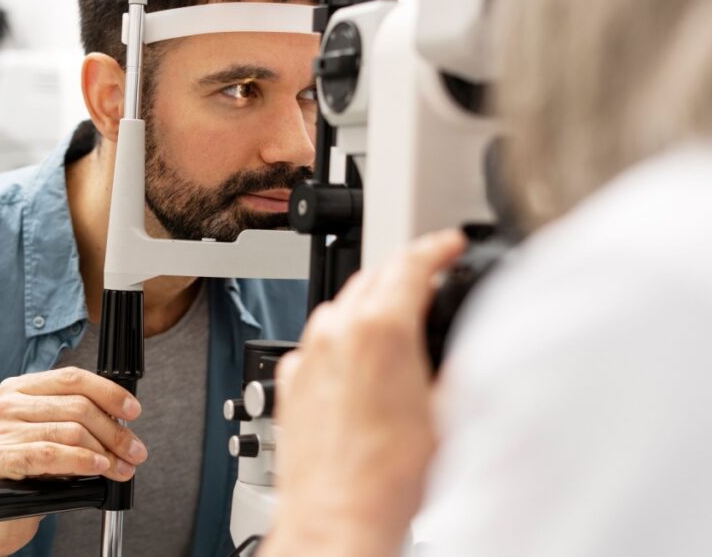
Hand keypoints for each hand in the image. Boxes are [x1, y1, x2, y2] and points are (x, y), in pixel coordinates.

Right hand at [0, 367, 147, 555]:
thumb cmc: (26, 473)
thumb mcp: (53, 436)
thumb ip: (77, 419)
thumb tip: (123, 421)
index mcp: (19, 388)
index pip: (72, 378)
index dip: (109, 393)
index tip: (133, 411)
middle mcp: (6, 404)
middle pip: (77, 406)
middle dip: (115, 431)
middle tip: (134, 451)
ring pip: (70, 431)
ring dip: (105, 451)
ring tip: (121, 466)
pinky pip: (51, 454)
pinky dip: (81, 461)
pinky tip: (98, 468)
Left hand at [262, 230, 465, 556]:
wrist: (337, 515)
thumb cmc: (386, 478)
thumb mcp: (448, 412)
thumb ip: (457, 365)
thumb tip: (468, 347)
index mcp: (380, 329)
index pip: (410, 263)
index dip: (436, 247)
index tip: (447, 244)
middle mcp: (336, 332)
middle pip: (373, 275)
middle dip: (403, 269)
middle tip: (428, 275)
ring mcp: (308, 354)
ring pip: (339, 305)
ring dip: (369, 300)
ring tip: (395, 316)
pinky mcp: (291, 379)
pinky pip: (316, 340)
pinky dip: (339, 336)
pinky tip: (357, 359)